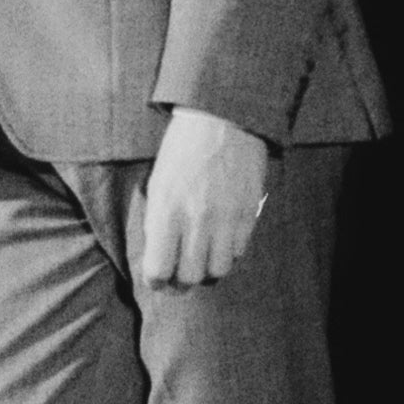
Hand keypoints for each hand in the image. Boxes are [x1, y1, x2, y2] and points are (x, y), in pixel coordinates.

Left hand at [134, 107, 275, 288]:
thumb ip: (158, 220)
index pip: (158, 268)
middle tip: (178, 276)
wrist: (223, 121)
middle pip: (189, 277)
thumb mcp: (158, 182)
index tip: (156, 279)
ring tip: (201, 260)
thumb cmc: (183, 149)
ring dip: (207, 271)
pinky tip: (220, 242)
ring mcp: (225, 219)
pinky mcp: (247, 215)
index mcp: (166, 210)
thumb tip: (159, 253)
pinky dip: (228, 254)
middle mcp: (196, 219)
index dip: (155, 280)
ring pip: (218, 271)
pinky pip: (238, 253)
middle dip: (180, 282)